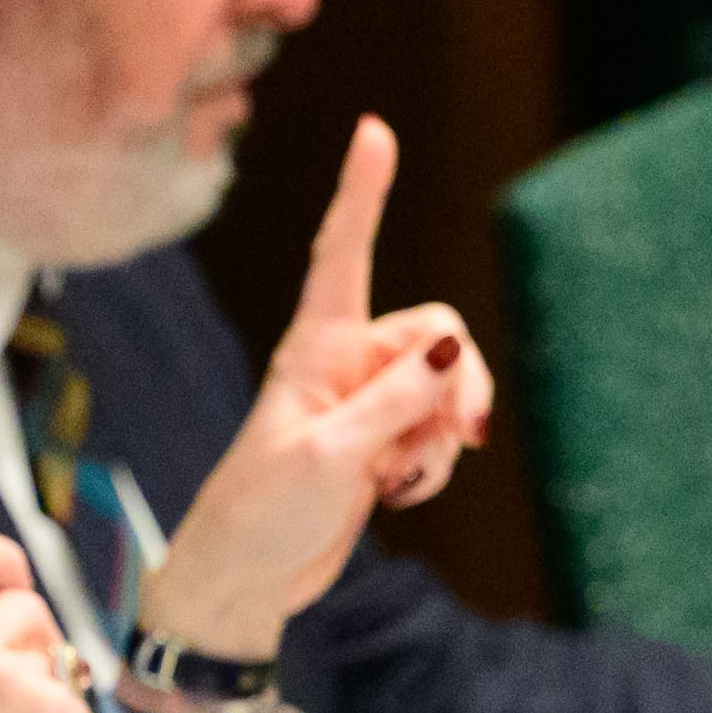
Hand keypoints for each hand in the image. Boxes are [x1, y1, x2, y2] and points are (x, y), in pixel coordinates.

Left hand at [138, 117, 492, 660]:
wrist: (245, 581)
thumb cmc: (262, 514)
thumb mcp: (329, 456)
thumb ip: (394, 404)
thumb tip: (451, 355)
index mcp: (315, 349)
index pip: (344, 253)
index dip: (361, 193)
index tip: (374, 130)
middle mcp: (346, 366)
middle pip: (440, 336)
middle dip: (462, 383)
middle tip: (466, 431)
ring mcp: (368, 407)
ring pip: (448, 392)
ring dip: (443, 438)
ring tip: (398, 479)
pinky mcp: (383, 447)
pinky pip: (439, 439)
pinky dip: (434, 467)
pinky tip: (397, 494)